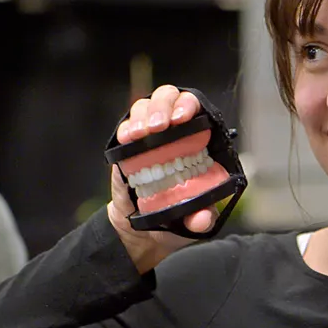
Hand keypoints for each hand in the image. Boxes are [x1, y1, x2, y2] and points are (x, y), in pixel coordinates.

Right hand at [108, 85, 217, 272]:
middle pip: (168, 97)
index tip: (183, 118)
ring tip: (142, 133)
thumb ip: (201, 218)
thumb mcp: (194, 220)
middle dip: (163, 105)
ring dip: (143, 115)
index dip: (189, 105)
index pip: (195, 107)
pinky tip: (128, 138)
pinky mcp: (127, 147)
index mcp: (197, 140)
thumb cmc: (176, 216)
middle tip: (160, 126)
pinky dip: (126, 129)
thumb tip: (202, 219)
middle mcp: (173, 131)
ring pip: (145, 106)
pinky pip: (125, 127)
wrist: (143, 230)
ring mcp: (148, 136)